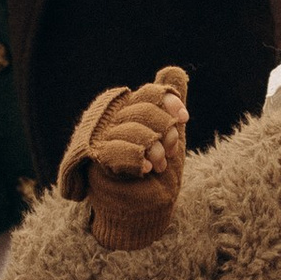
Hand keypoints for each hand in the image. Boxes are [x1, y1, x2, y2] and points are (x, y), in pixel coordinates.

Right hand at [59, 64, 190, 248]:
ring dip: (154, 148)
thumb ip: (169, 106)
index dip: (168, 102)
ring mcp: (101, 139)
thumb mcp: (168, 136)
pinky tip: (146, 168)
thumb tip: (172, 70)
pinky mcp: (96, 160)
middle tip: (168, 150)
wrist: (145, 208)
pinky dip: (137, 158)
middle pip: (143, 110)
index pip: (148, 93)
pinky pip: (118, 149)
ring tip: (159, 164)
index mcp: (127, 111)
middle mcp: (111, 120)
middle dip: (165, 130)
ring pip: (133, 129)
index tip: (184, 117)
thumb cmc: (157, 172)